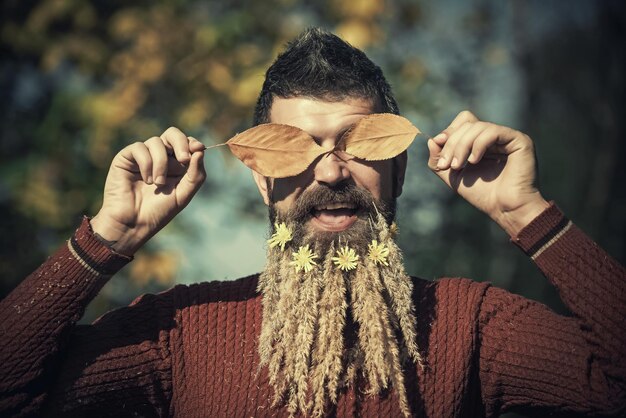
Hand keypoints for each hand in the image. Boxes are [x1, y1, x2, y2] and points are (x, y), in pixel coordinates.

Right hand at [90, 127, 205, 254]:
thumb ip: (196, 174)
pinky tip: (146, 180)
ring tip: (158, 183)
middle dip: (180, 143)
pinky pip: (140, 148)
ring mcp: (143, 156)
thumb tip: (200, 150)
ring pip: (156, 142)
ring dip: (161, 163)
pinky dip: (147, 163)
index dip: (192, 143)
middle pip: (172, 134)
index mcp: (176, 164)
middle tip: (184, 159)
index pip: (186, 143)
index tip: (198, 149)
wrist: (133, 224)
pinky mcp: (126, 157)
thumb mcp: (183, 194)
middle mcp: (160, 157)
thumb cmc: (158, 212)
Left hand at [427, 110, 549, 235]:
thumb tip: (432, 140)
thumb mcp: (452, 175)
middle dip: (452, 143)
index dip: (448, 133)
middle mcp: (494, 136)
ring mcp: (507, 136)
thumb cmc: (481, 194)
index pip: (462, 123)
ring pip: (477, 126)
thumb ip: (438, 159)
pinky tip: (474, 161)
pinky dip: (478, 145)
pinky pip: (492, 131)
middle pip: (467, 122)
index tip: (439, 153)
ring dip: (461, 146)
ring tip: (458, 167)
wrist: (504, 209)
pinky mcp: (518, 140)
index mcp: (480, 141)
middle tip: (448, 165)